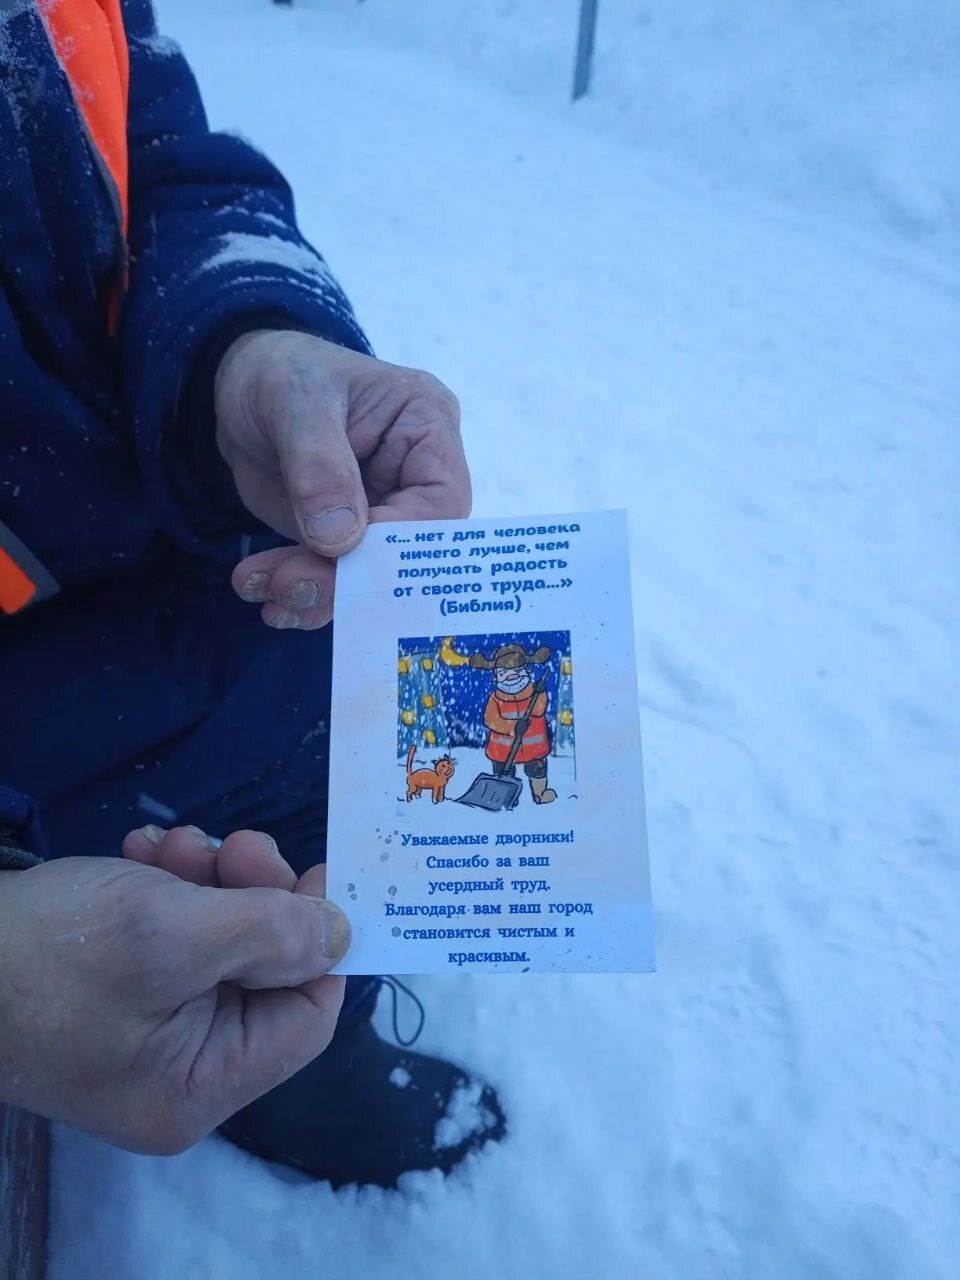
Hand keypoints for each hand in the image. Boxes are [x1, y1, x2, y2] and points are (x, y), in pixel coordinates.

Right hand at [0, 827, 348, 1154]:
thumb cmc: (49, 953)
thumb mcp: (170, 933)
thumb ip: (269, 933)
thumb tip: (342, 934)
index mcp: (199, 1085)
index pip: (307, 1017)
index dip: (321, 942)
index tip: (320, 871)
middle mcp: (178, 1070)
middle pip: (263, 971)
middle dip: (253, 894)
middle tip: (233, 843)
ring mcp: (143, 1031)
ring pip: (220, 941)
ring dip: (207, 879)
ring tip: (170, 843)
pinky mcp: (113, 990)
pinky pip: (171, 936)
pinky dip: (166, 887)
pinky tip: (140, 852)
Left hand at [215, 330, 470, 628]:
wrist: (240, 390)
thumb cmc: (281, 373)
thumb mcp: (295, 401)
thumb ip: (318, 463)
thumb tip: (340, 537)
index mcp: (427, 427)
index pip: (441, 502)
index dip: (401, 541)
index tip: (343, 554)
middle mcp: (415, 477)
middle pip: (408, 551)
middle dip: (350, 578)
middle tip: (289, 587)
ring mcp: (383, 513)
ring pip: (371, 577)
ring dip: (319, 595)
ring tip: (265, 591)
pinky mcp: (347, 540)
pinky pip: (338, 583)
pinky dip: (303, 599)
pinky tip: (266, 598)